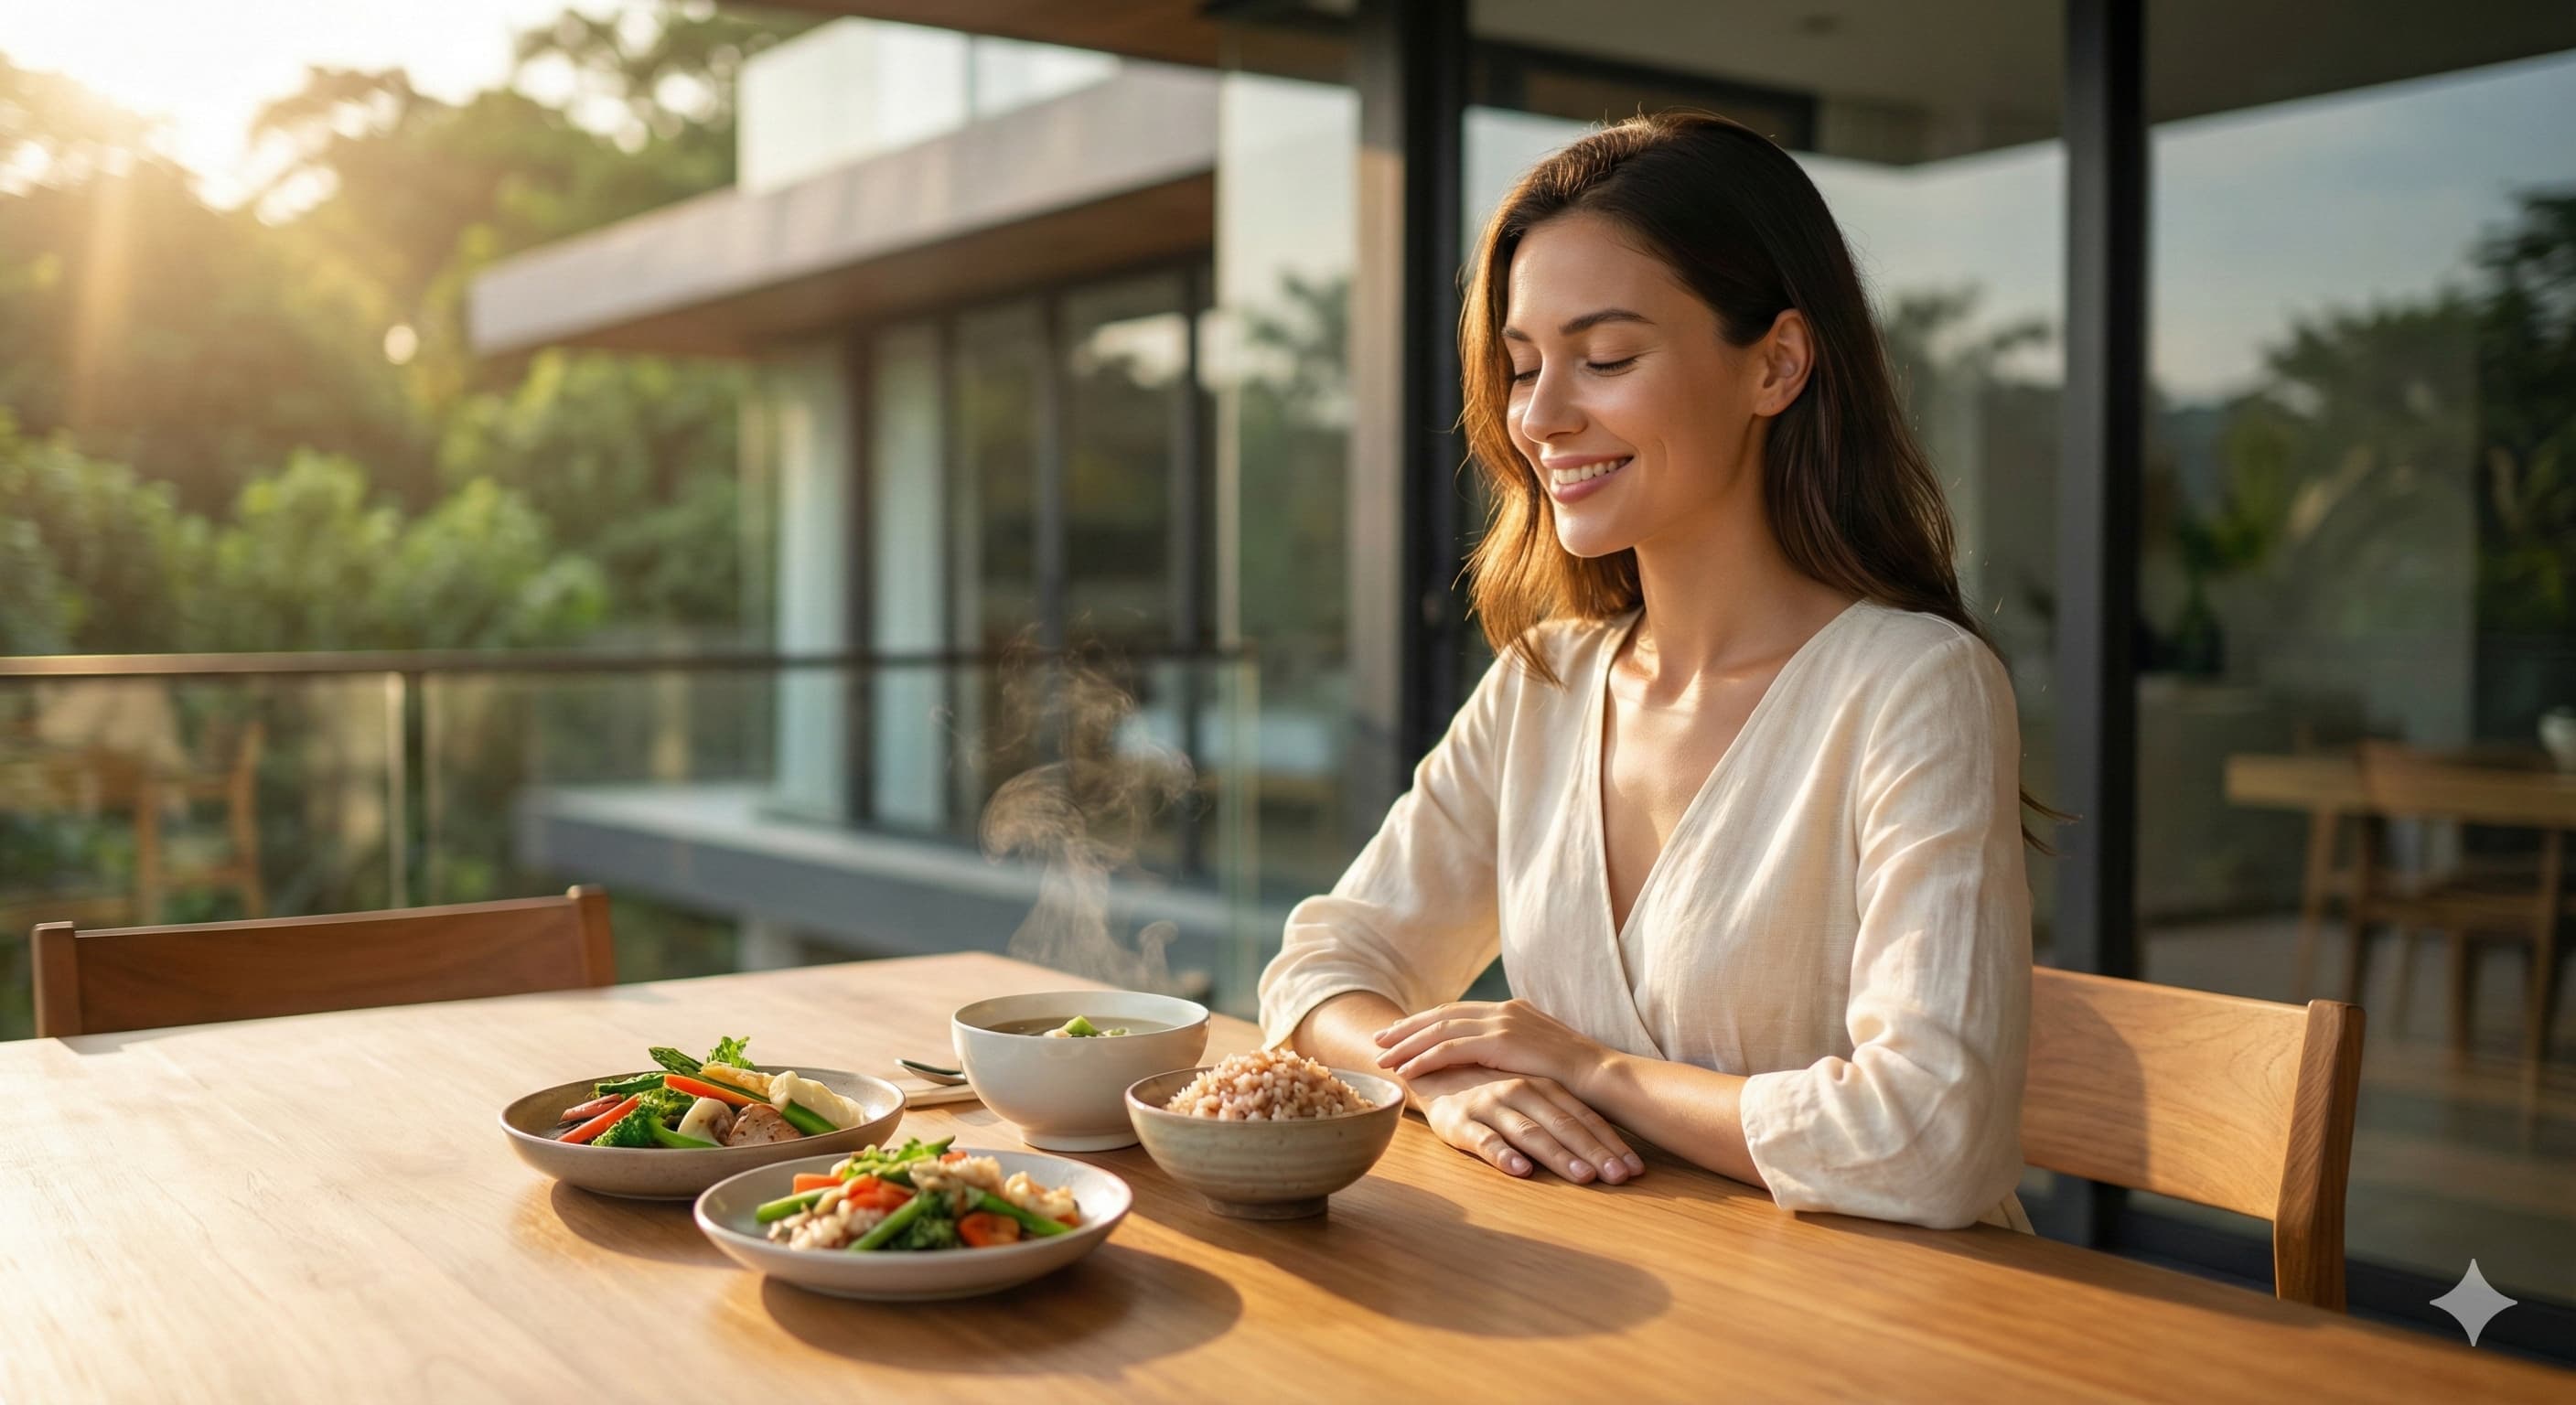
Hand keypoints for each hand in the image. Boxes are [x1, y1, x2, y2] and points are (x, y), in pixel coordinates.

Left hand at [1373, 998, 1605, 1090]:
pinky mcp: (1499, 1042)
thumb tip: (1498, 1061)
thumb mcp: (1542, 1056)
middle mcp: (1503, 1010)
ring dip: (1407, 1044)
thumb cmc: (1577, 1076)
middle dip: (1408, 1027)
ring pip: (1439, 1031)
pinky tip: (1406, 1070)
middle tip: (1379, 1038)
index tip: (1402, 1031)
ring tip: (1383, 1058)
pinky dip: (1424, 1059)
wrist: (1602, 1076)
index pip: (1458, 1012)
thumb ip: (1518, 1051)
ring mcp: (1501, 1023)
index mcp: (1511, 1010)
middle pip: (1442, 1015)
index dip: (1427, 1022)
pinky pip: (1450, 1050)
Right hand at [1408, 1066, 1645, 1185]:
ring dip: (1559, 1155)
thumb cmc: (1490, 1086)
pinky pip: (1484, 1139)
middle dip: (1596, 1153)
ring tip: (1584, 1177)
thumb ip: (1561, 1110)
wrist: (1430, 1069)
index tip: (1637, 1169)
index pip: (1584, 1116)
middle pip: (1565, 1126)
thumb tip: (1607, 1143)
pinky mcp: (1461, 1120)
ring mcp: (1491, 1105)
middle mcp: (1521, 1091)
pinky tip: (1520, 1170)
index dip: (1611, 1142)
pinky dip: (1503, 1154)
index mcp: (1543, 1085)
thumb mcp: (1529, 1091)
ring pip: (1530, 1133)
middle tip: (1621, 1178)